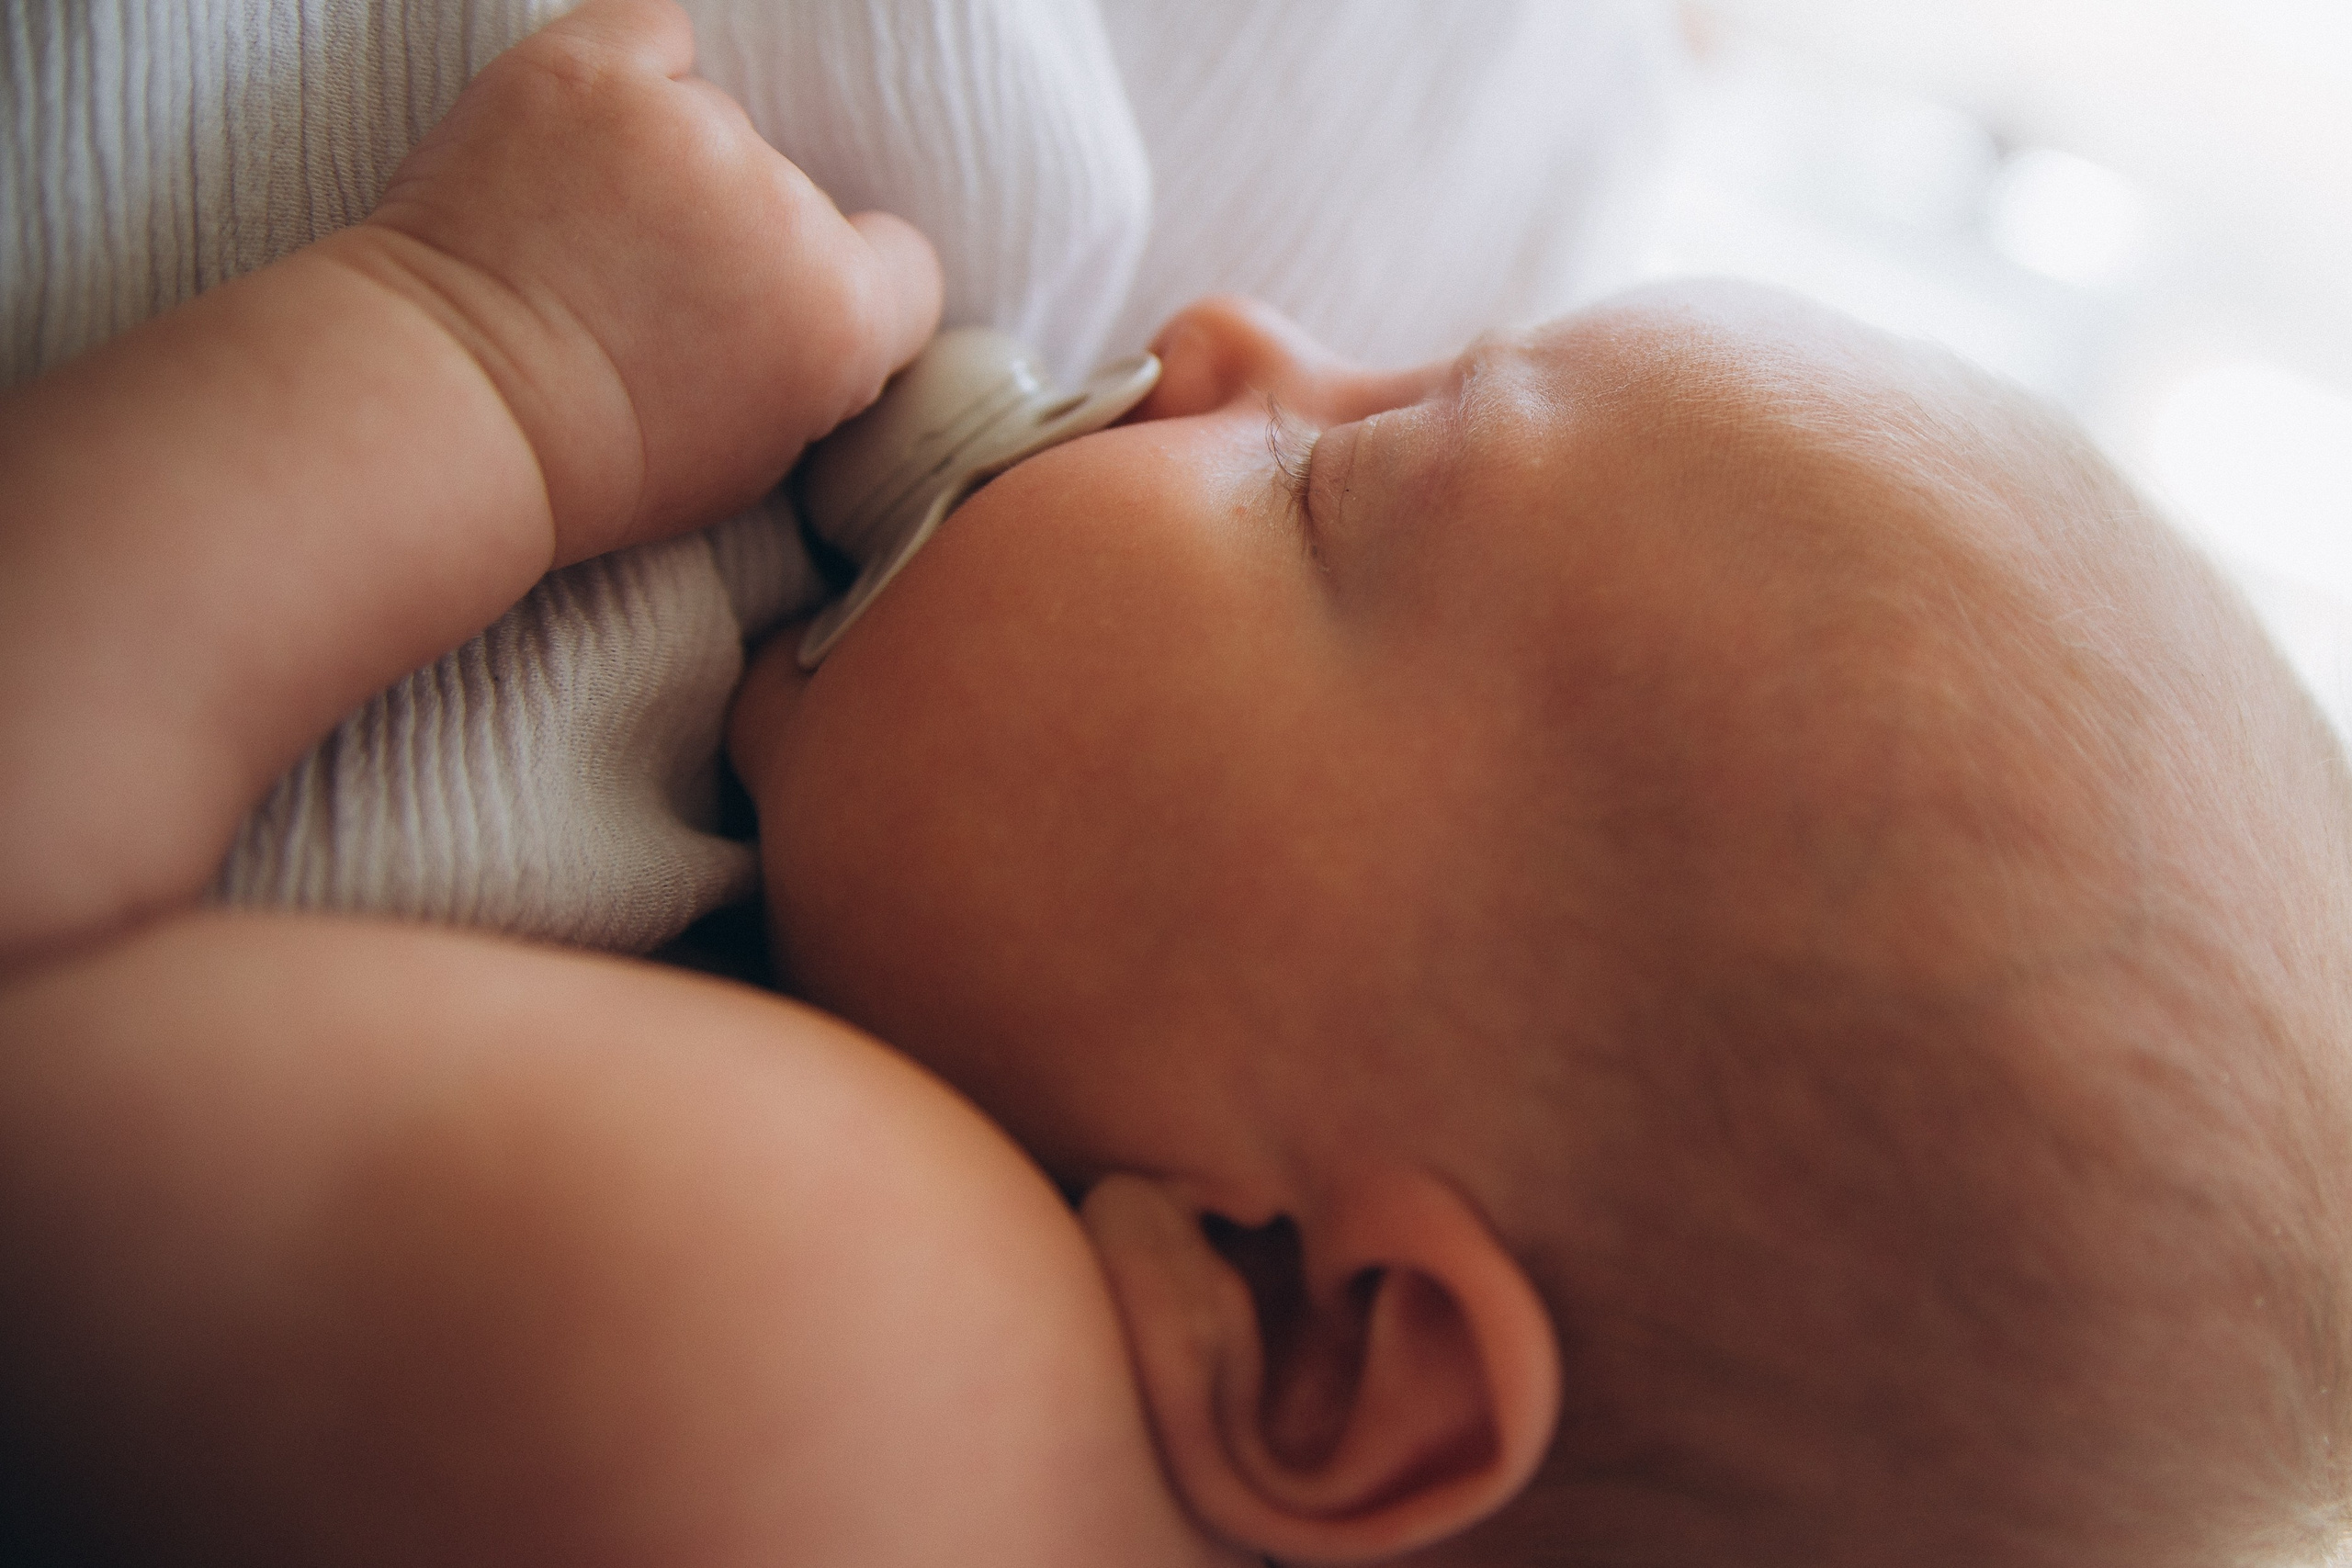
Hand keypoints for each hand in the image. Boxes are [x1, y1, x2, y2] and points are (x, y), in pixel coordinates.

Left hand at [355, 0, 941, 562]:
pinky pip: (650, 29)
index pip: (903, 263)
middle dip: (740, 234)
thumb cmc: (596, 462)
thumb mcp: (758, 455)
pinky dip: (629, 69)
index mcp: (841, 317)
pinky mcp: (588, 73)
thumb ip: (819, 365)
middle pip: (799, 193)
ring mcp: (687, 131)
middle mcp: (782, 212)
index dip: (843, 287)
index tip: (776, 311)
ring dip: (669, 162)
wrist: (451, 415)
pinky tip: (591, 126)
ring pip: (716, 121)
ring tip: (587, 232)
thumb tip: (824, 299)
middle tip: (652, 290)